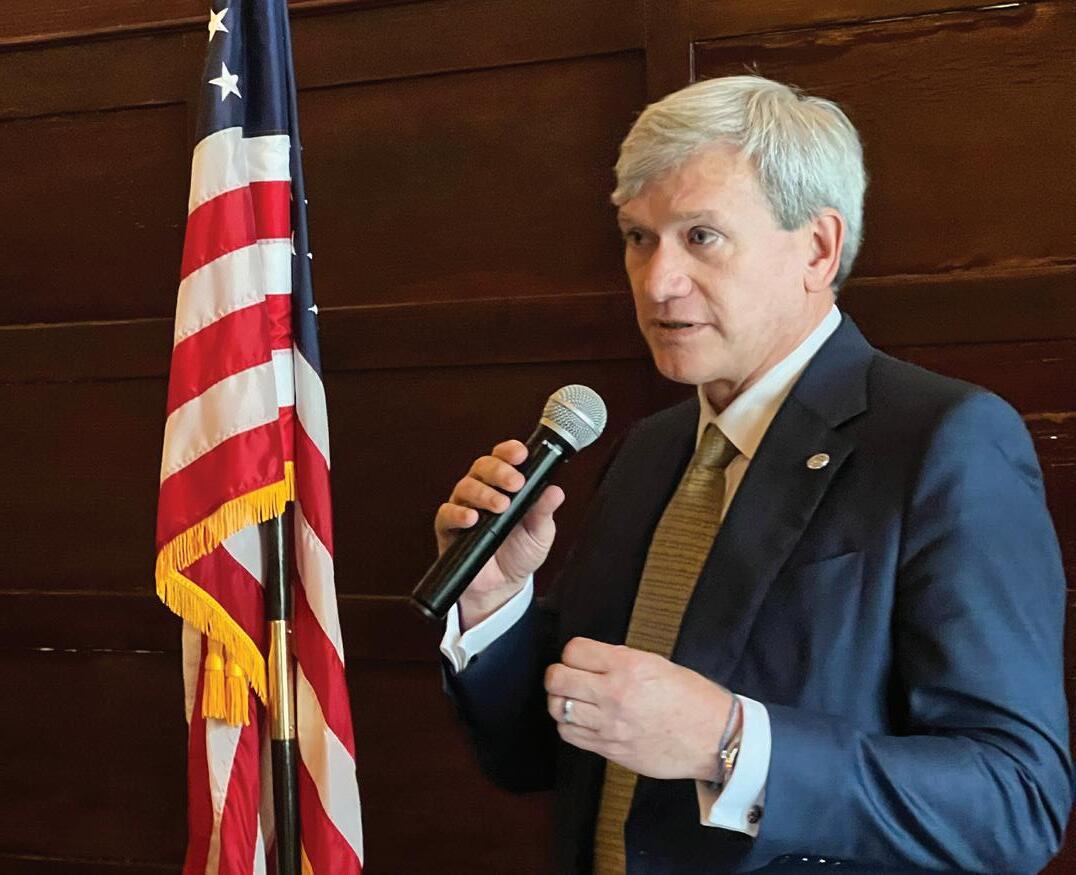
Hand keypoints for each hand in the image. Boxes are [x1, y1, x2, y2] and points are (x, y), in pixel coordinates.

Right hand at [434, 439, 564, 628]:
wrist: (502, 587)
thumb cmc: (520, 554)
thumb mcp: (540, 533)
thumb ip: (544, 511)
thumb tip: (556, 491)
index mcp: (505, 485)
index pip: (504, 458)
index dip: (510, 451)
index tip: (522, 454)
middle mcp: (482, 490)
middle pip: (483, 466)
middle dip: (500, 471)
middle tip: (516, 483)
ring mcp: (464, 507)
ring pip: (465, 486)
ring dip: (484, 493)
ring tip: (501, 506)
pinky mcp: (449, 527)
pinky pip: (447, 513)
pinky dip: (459, 513)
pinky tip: (472, 518)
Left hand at [545, 637, 733, 780]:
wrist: (714, 739)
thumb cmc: (692, 699)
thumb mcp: (658, 664)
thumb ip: (620, 660)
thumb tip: (592, 660)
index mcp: (629, 667)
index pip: (573, 651)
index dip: (573, 653)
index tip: (579, 658)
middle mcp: (615, 695)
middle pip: (557, 679)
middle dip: (558, 675)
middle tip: (568, 676)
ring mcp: (610, 726)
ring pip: (557, 708)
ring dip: (561, 701)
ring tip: (574, 699)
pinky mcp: (610, 750)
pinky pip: (570, 735)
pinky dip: (569, 725)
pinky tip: (582, 720)